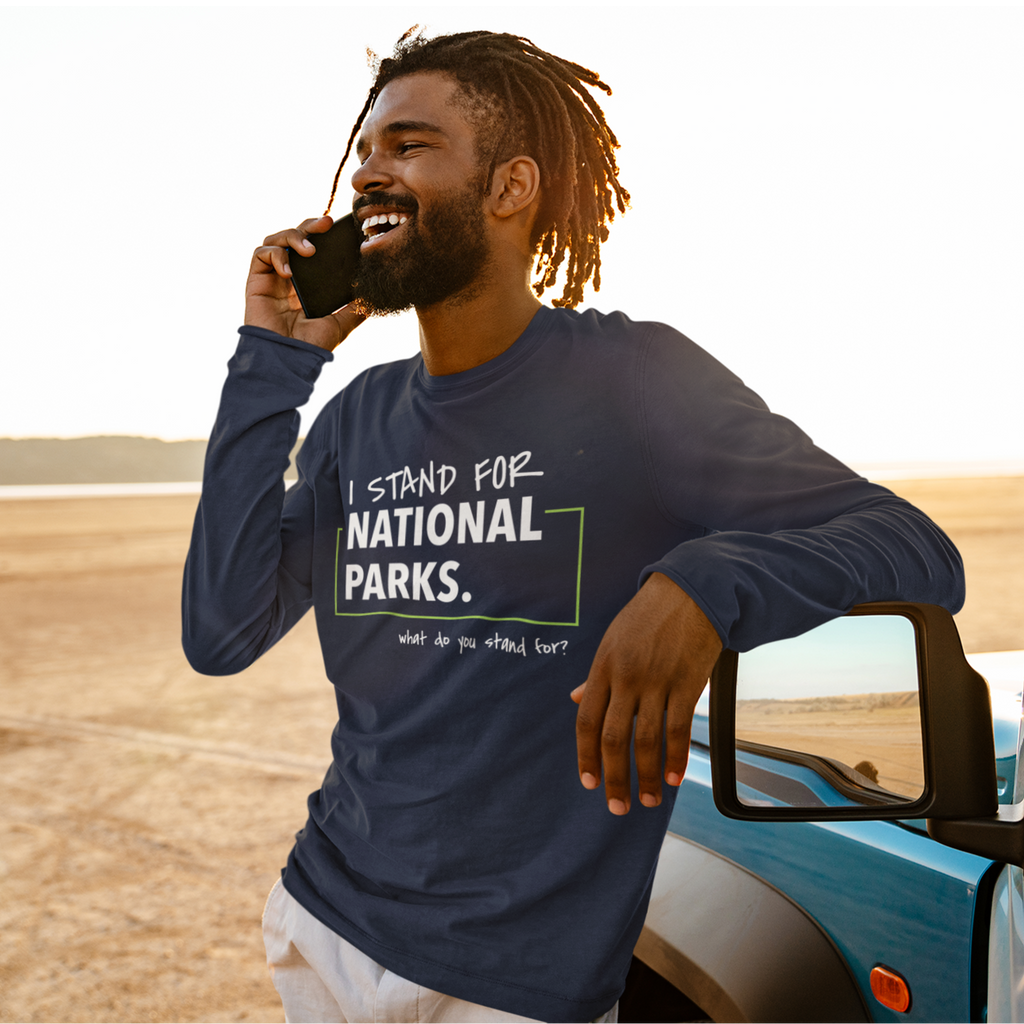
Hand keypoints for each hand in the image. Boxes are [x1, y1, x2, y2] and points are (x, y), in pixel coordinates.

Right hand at [245, 216, 364, 351]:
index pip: (314, 248)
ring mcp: (272, 277)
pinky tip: (289, 271)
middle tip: (327, 223)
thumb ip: (356, 309)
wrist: (288, 360)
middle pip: (295, 237)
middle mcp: (289, 276)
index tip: (340, 226)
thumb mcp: (341, 324)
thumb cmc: (311, 346)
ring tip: (309, 250)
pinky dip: (276, 255)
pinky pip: (261, 254)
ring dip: (293, 237)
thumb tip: (374, 296)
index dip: (323, 233)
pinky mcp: (256, 281)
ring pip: (277, 239)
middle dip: (310, 225)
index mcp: (308, 283)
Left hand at [572, 572, 722, 814]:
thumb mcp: (612, 640)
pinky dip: (675, 757)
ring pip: (645, 740)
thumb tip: (575, 698)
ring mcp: (656, 680)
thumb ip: (596, 675)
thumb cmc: (648, 616)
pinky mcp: (686, 683)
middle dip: (614, 778)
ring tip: (648, 799)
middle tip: (617, 807)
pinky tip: (673, 776)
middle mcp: (625, 677)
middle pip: (612, 738)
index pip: (586, 721)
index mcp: (603, 667)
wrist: (690, 590)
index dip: (585, 757)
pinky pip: (678, 728)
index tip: (589, 783)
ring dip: (645, 776)